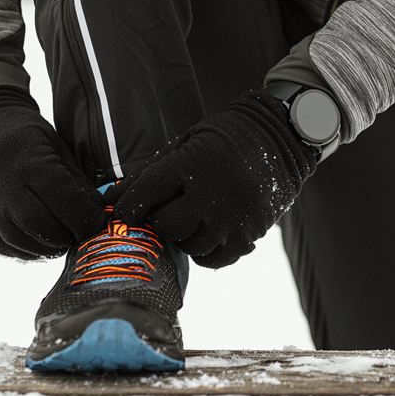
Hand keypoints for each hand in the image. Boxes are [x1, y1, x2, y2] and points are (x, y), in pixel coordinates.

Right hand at [0, 87, 106, 258]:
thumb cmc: (27, 135)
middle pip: (39, 226)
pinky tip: (37, 242)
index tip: (97, 222)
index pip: (64, 202)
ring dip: (45, 248)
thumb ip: (76, 182)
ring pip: (18, 241)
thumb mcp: (58, 147)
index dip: (85, 218)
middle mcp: (0, 185)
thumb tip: (96, 214)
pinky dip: (23, 250)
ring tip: (60, 241)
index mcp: (28, 162)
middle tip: (78, 235)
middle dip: (65, 237)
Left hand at [113, 86, 319, 268]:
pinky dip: (207, 250)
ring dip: (183, 236)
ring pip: (190, 245)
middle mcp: (212, 193)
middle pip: (165, 226)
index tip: (127, 209)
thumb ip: (150, 172)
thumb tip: (112, 198)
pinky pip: (216, 258)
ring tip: (191, 217)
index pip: (142, 197)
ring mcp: (234, 216)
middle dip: (158, 221)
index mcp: (191, 164)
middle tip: (164, 210)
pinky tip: (208, 232)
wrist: (282, 136)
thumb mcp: (186, 142)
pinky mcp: (251, 232)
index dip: (129, 207)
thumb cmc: (226, 136)